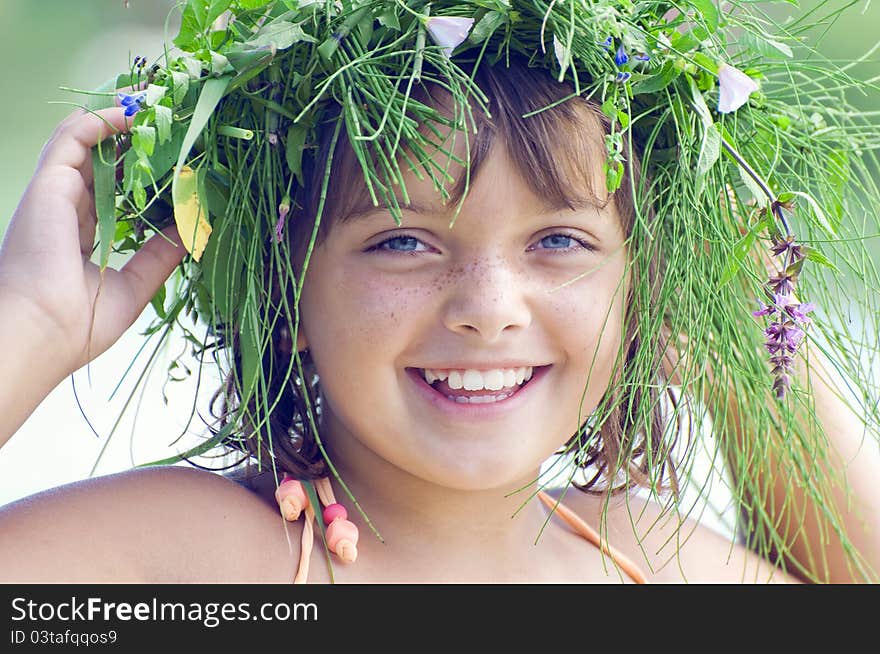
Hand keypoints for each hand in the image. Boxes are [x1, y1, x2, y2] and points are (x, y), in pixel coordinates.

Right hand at [0, 107, 184, 377]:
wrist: (43, 332)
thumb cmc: (80, 322)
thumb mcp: (134, 285)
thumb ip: (159, 255)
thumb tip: (189, 230)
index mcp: (78, 237)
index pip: (111, 193)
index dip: (140, 174)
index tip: (175, 163)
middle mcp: (64, 211)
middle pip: (100, 162)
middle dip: (135, 142)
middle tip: (171, 125)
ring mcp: (54, 195)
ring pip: (85, 142)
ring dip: (120, 122)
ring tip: (158, 107)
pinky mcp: (48, 183)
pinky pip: (73, 136)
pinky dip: (102, 120)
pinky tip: (133, 112)